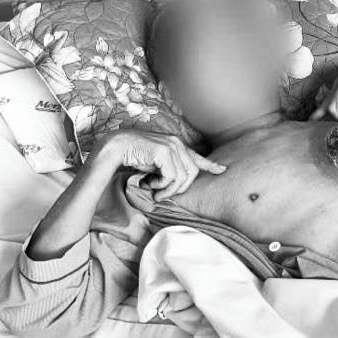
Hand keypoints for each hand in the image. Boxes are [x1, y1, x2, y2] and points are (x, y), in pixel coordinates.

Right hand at [97, 131, 226, 200]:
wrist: (115, 148)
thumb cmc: (133, 156)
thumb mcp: (156, 164)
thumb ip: (169, 168)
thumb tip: (179, 181)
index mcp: (177, 144)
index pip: (198, 157)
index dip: (211, 165)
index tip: (222, 170)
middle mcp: (177, 143)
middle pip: (192, 173)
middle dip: (178, 188)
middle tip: (160, 194)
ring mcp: (171, 146)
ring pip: (182, 177)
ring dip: (167, 189)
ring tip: (152, 189)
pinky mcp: (164, 152)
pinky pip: (171, 177)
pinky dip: (160, 185)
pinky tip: (147, 182)